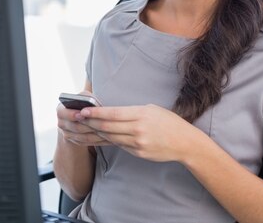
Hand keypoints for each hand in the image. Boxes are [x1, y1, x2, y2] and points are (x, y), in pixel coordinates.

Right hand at [57, 102, 112, 146]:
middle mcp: (61, 123)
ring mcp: (67, 134)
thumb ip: (86, 97)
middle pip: (75, 127)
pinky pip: (86, 143)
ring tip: (108, 131)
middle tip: (101, 124)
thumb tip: (93, 103)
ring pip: (83, 137)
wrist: (79, 117)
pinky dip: (97, 140)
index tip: (82, 114)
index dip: (72, 114)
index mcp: (60, 110)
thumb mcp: (83, 97)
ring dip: (96, 134)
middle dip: (89, 125)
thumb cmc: (84, 104)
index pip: (62, 113)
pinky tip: (107, 137)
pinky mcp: (75, 142)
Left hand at [77, 104, 196, 161]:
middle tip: (77, 118)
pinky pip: (119, 145)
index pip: (112, 114)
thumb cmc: (168, 122)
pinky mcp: (138, 153)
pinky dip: (108, 140)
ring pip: (111, 137)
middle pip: (108, 127)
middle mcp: (138, 130)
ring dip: (96, 132)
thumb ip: (131, 111)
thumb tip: (110, 111)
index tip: (83, 110)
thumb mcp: (151, 109)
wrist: (185, 143)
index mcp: (141, 114)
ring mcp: (138, 143)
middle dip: (90, 122)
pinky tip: (98, 137)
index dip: (95, 113)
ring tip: (84, 127)